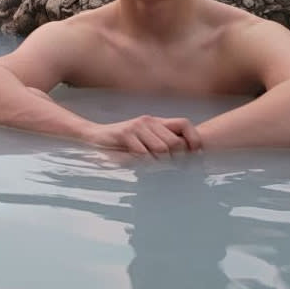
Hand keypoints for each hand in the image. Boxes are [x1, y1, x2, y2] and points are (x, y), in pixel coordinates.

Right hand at [84, 115, 201, 155]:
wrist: (94, 138)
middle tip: (166, 167)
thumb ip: (163, 147)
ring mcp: (136, 126)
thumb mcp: (145, 143)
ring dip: (157, 164)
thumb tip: (188, 162)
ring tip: (149, 166)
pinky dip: (143, 163)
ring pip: (161, 150)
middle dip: (174, 160)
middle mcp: (148, 121)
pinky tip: (137, 164)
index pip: (185, 124)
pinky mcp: (124, 134)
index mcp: (156, 121)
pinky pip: (143, 154)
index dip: (194, 140)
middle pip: (175, 143)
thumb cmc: (122, 146)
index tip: (195, 156)